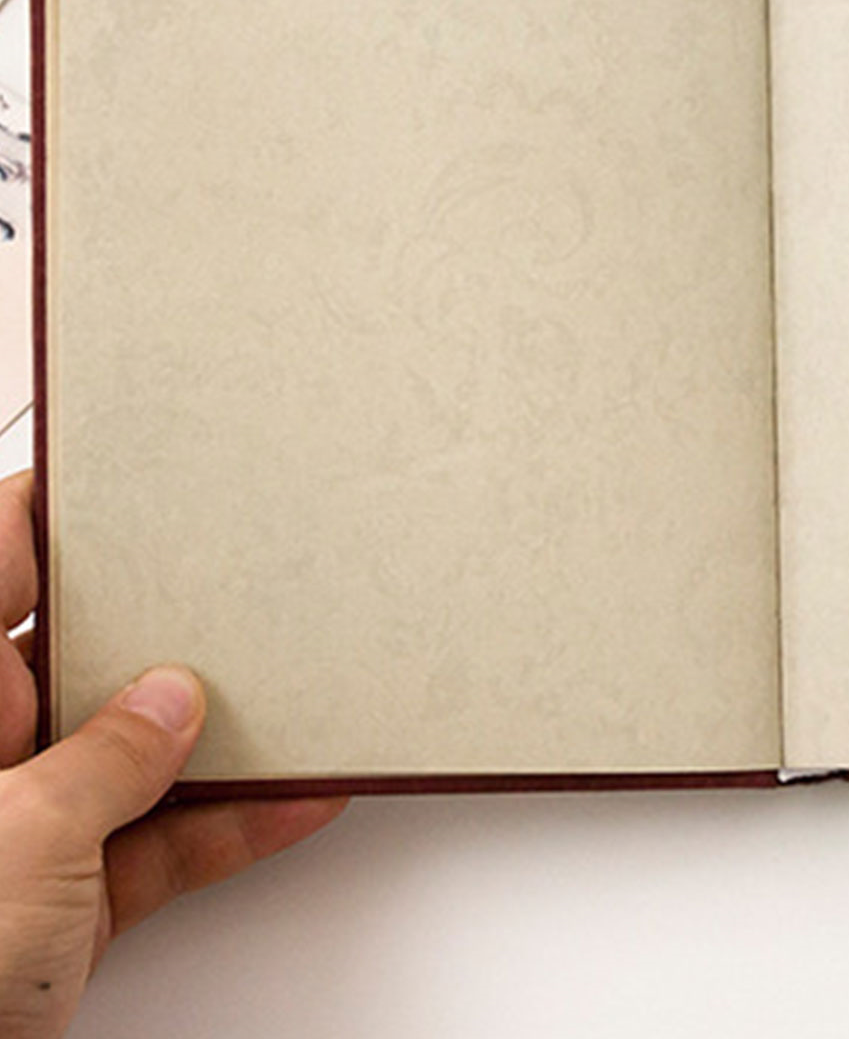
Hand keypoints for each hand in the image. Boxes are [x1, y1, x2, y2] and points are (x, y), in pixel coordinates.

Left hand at [0, 471, 345, 1038]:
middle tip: (233, 577)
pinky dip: (227, 824)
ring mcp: (13, 831)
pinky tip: (297, 796)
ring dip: (218, 736)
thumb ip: (105, 762)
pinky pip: (157, 841)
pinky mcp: (57, 904)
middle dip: (161, 628)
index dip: (48, 508)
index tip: (121, 467)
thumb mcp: (18, 846)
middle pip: (74, 659)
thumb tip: (169, 704)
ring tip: (298, 688)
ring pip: (130, 756)